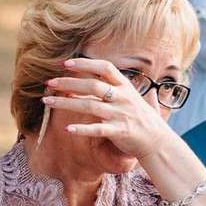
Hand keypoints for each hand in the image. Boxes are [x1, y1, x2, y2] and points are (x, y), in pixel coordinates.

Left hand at [42, 57, 173, 160]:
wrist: (158, 142)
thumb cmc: (146, 119)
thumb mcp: (138, 97)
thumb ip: (124, 87)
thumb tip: (115, 76)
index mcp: (126, 87)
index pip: (105, 68)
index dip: (85, 64)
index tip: (66, 63)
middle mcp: (123, 98)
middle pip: (92, 86)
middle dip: (68, 83)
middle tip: (49, 82)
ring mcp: (121, 114)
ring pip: (90, 106)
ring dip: (66, 104)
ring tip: (47, 102)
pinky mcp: (119, 131)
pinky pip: (98, 129)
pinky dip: (82, 129)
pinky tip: (67, 129)